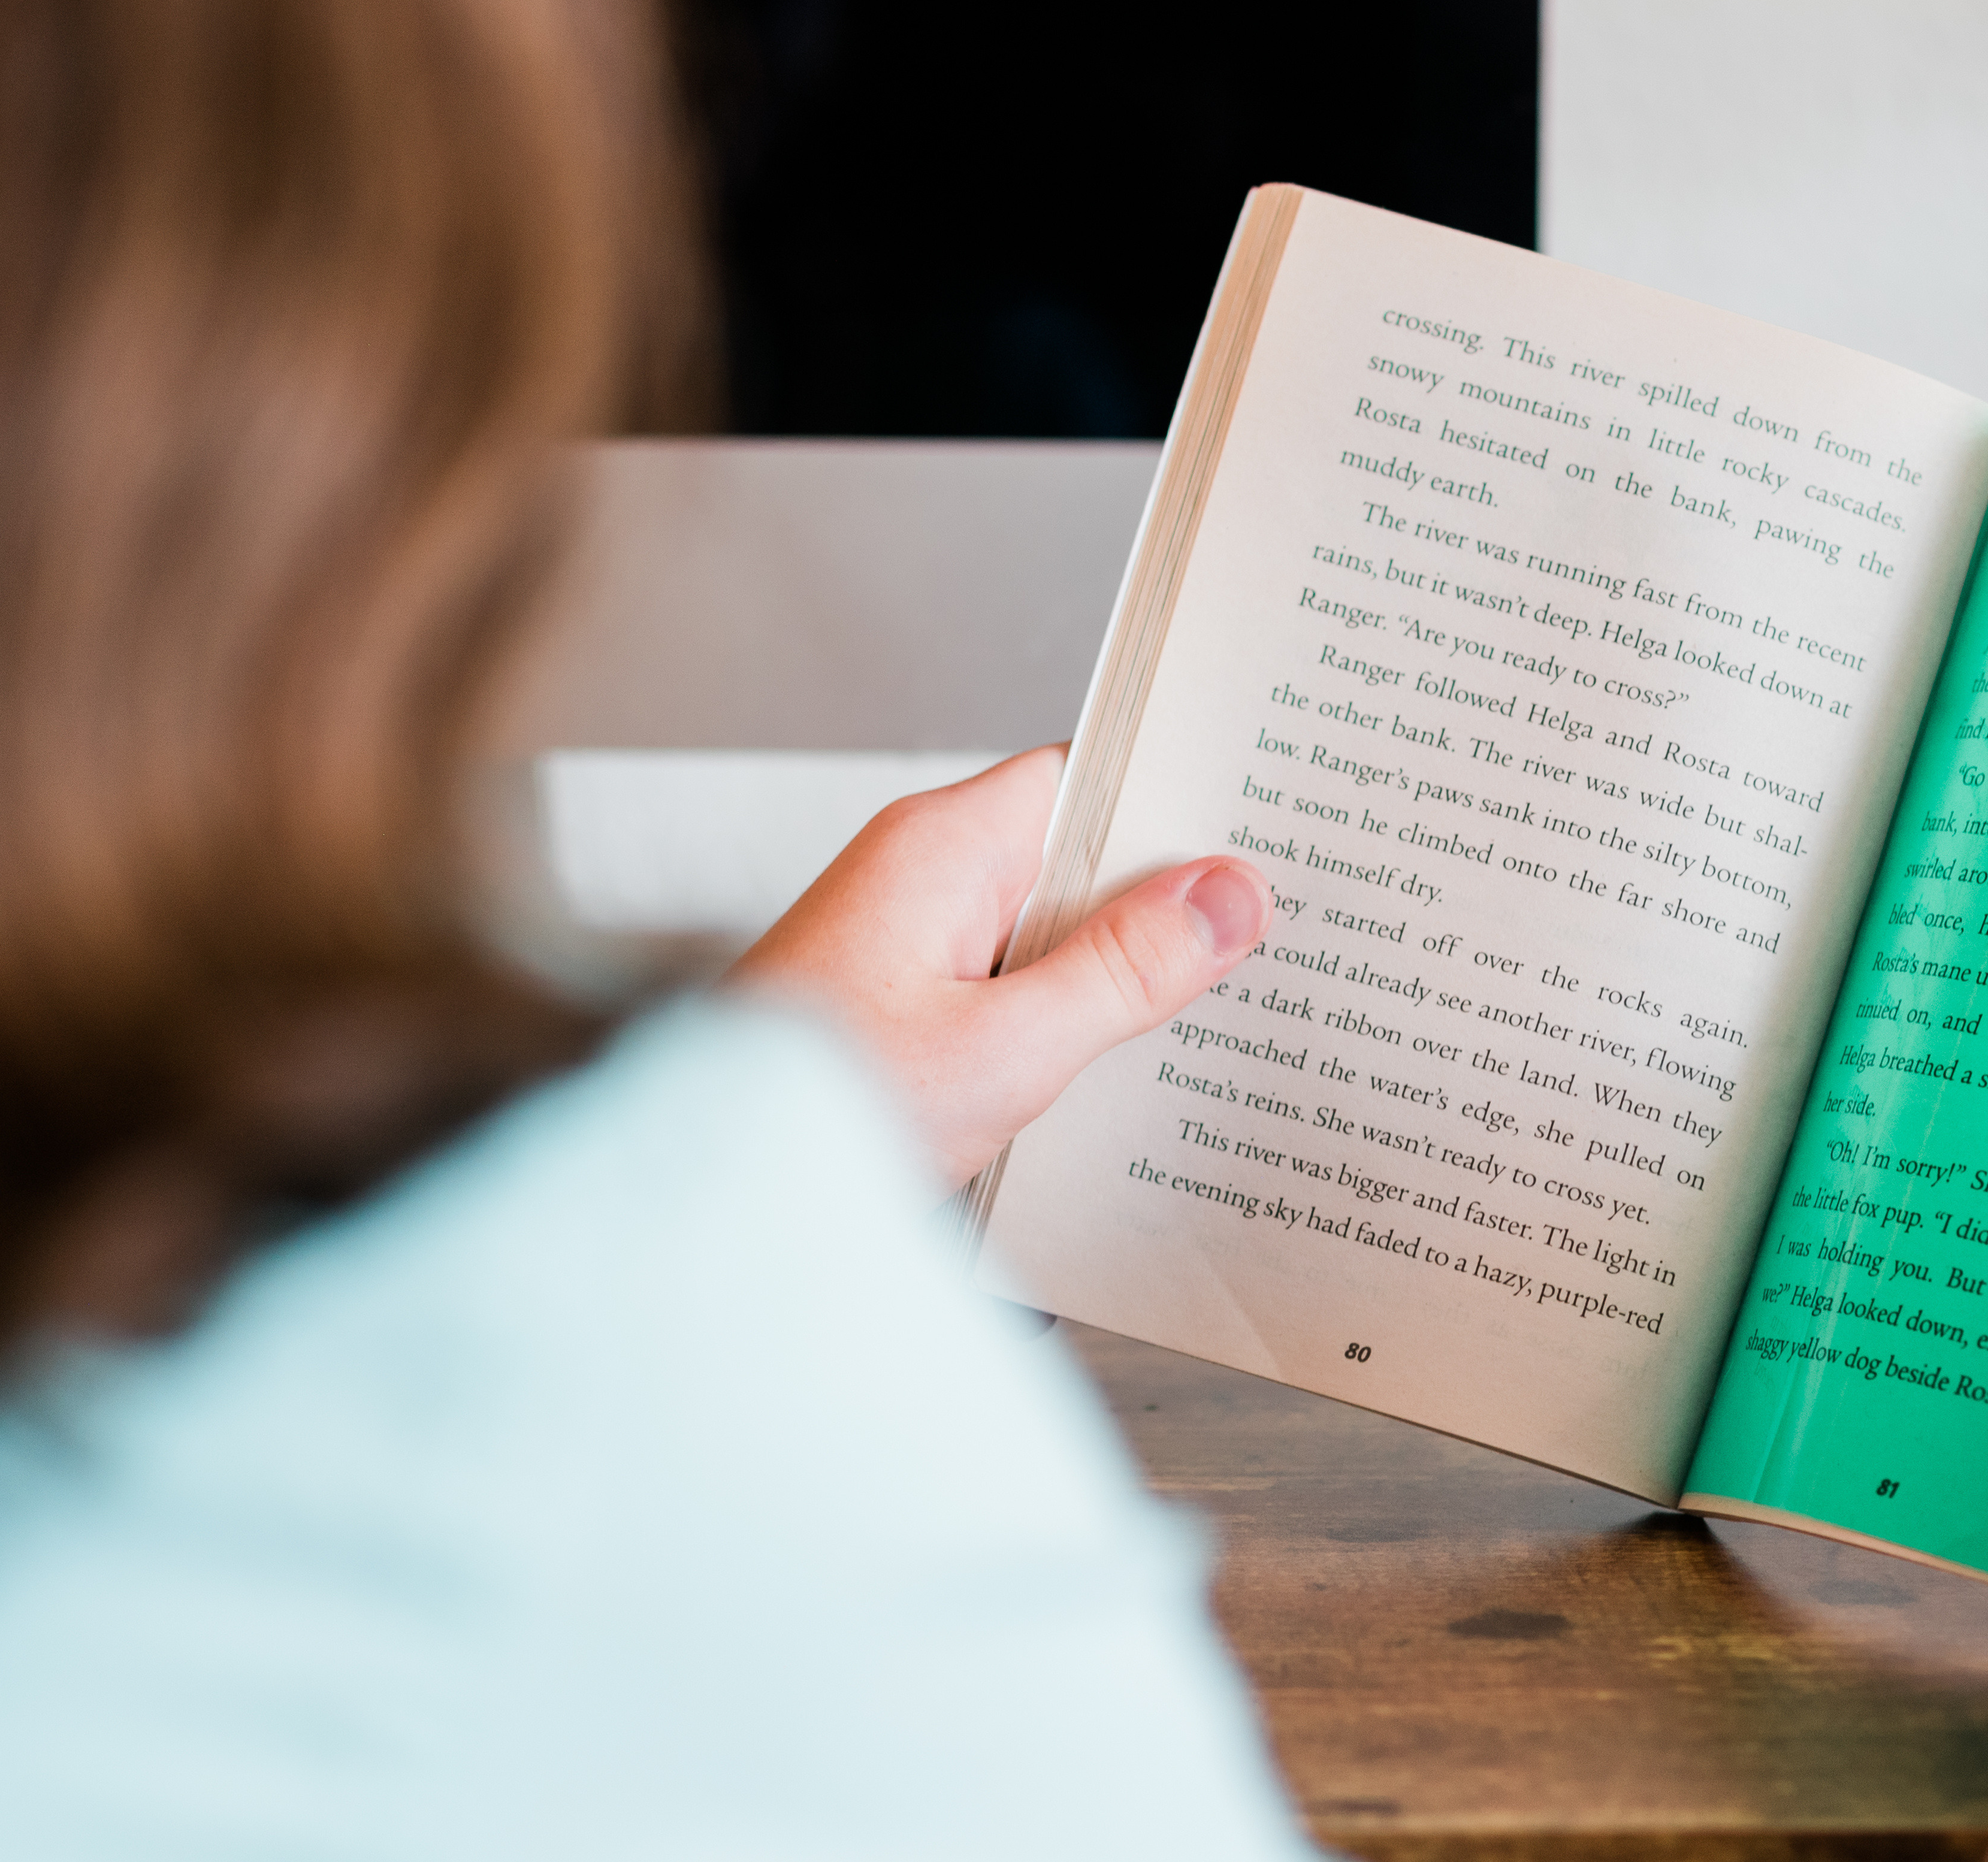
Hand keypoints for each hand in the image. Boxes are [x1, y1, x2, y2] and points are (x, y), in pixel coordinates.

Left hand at [729, 747, 1273, 1187]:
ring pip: (1055, 930)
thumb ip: (1125, 970)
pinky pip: (1018, 987)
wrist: (701, 1213)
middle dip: (1173, 899)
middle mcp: (925, 878)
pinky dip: (1074, 1018)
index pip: (1090, 774)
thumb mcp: (1004, 1050)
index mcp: (943, 849)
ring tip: (1233, 1003)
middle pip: (1081, 856)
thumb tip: (1232, 892)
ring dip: (1127, 971)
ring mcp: (914, 944)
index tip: (1273, 826)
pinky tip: (1133, 1067)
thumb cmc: (825, 1114)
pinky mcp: (909, 1008)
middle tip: (1286, 930)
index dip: (1180, 798)